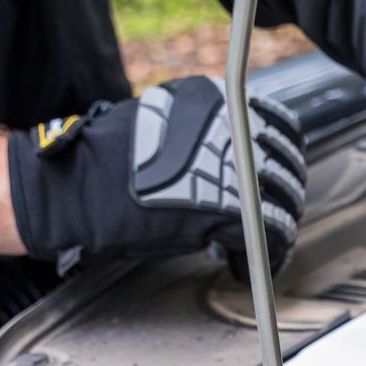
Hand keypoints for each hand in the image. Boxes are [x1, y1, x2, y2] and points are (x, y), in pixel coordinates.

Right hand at [7, 75, 305, 271]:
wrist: (78, 185)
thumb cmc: (108, 160)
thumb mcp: (164, 122)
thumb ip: (205, 132)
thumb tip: (237, 157)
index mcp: (219, 99)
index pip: (281, 125)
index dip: (286, 156)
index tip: (283, 175)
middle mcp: (234, 128)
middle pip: (286, 167)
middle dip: (285, 196)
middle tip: (273, 217)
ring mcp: (236, 167)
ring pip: (284, 203)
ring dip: (278, 228)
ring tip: (261, 247)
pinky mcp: (231, 209)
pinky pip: (269, 236)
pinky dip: (265, 258)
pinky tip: (241, 266)